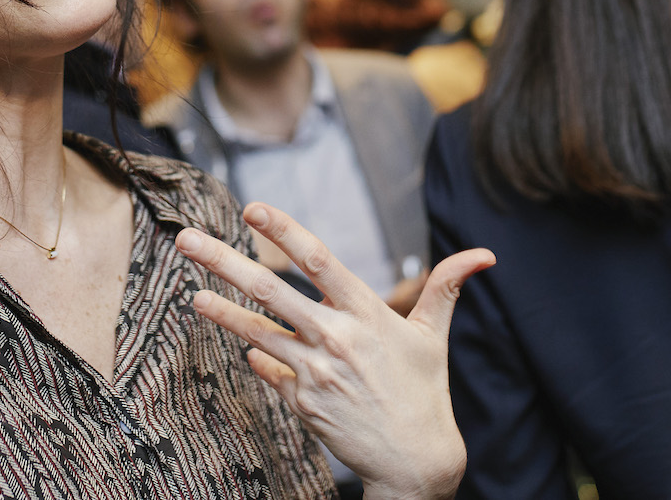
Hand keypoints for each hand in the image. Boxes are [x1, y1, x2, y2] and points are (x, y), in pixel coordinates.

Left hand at [176, 203, 494, 499]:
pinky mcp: (303, 402)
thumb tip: (484, 254)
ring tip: (192, 291)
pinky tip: (233, 334)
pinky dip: (254, 352)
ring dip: (222, 309)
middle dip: (224, 261)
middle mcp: (337, 339)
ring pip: (258, 331)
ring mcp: (315, 372)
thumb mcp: (434, 337)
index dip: (285, 231)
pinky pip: (270, 369)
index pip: (319, 261)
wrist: (415, 463)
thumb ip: (447, 287)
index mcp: (368, 315)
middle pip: (271, 290)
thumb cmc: (424, 393)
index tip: (253, 208)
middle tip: (186, 238)